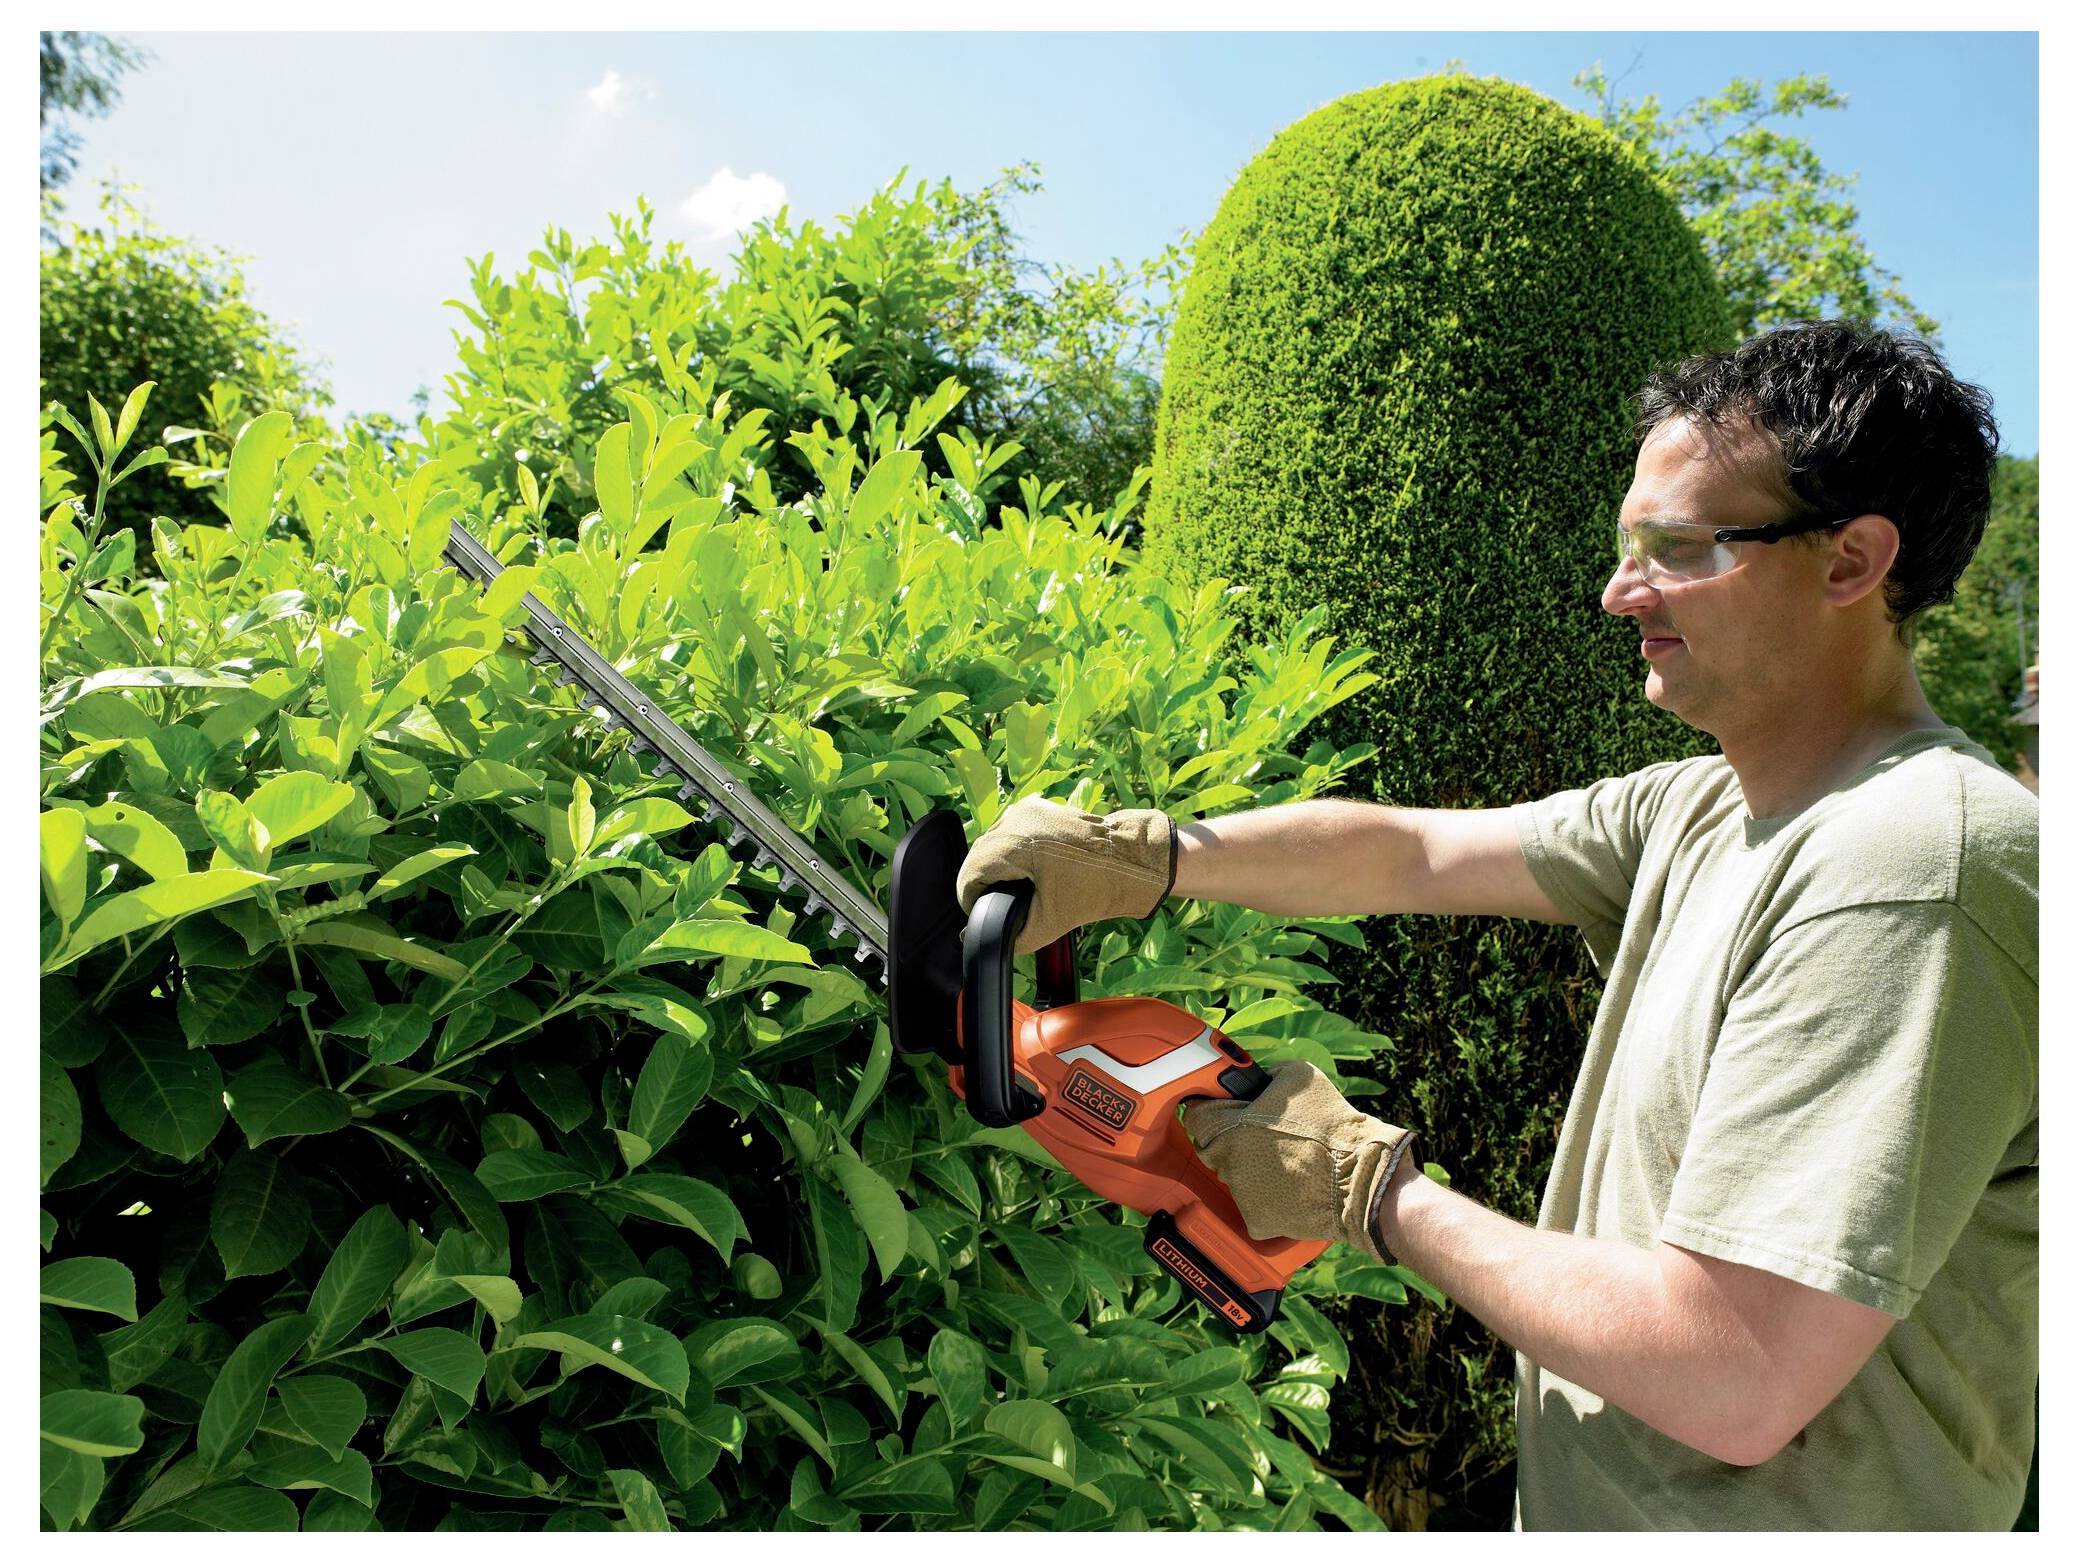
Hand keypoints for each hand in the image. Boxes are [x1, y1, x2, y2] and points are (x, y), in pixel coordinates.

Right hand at [956, 794, 1175, 954]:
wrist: (1131, 860)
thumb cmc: (1097, 887)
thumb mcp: (1051, 921)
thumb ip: (1014, 937)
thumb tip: (985, 940)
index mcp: (1012, 845)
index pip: (969, 875)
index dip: (970, 900)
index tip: (982, 914)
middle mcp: (1014, 820)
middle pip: (978, 857)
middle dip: (983, 882)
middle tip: (998, 905)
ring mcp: (1026, 810)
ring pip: (992, 842)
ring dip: (995, 865)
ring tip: (1013, 888)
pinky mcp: (1038, 808)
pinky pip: (1010, 831)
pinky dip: (1011, 850)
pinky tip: (1028, 869)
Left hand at [1181, 1060, 1415, 1261]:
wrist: (1361, 1177)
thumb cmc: (1331, 1127)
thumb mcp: (1298, 1075)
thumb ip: (1266, 1074)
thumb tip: (1257, 1078)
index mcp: (1230, 1129)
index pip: (1195, 1116)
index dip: (1208, 1108)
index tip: (1220, 1108)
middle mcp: (1229, 1164)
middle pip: (1212, 1147)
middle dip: (1228, 1138)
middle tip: (1259, 1134)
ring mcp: (1242, 1196)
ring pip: (1233, 1177)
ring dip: (1248, 1167)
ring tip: (1284, 1160)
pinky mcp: (1257, 1221)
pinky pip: (1251, 1205)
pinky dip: (1264, 1197)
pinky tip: (1288, 1186)